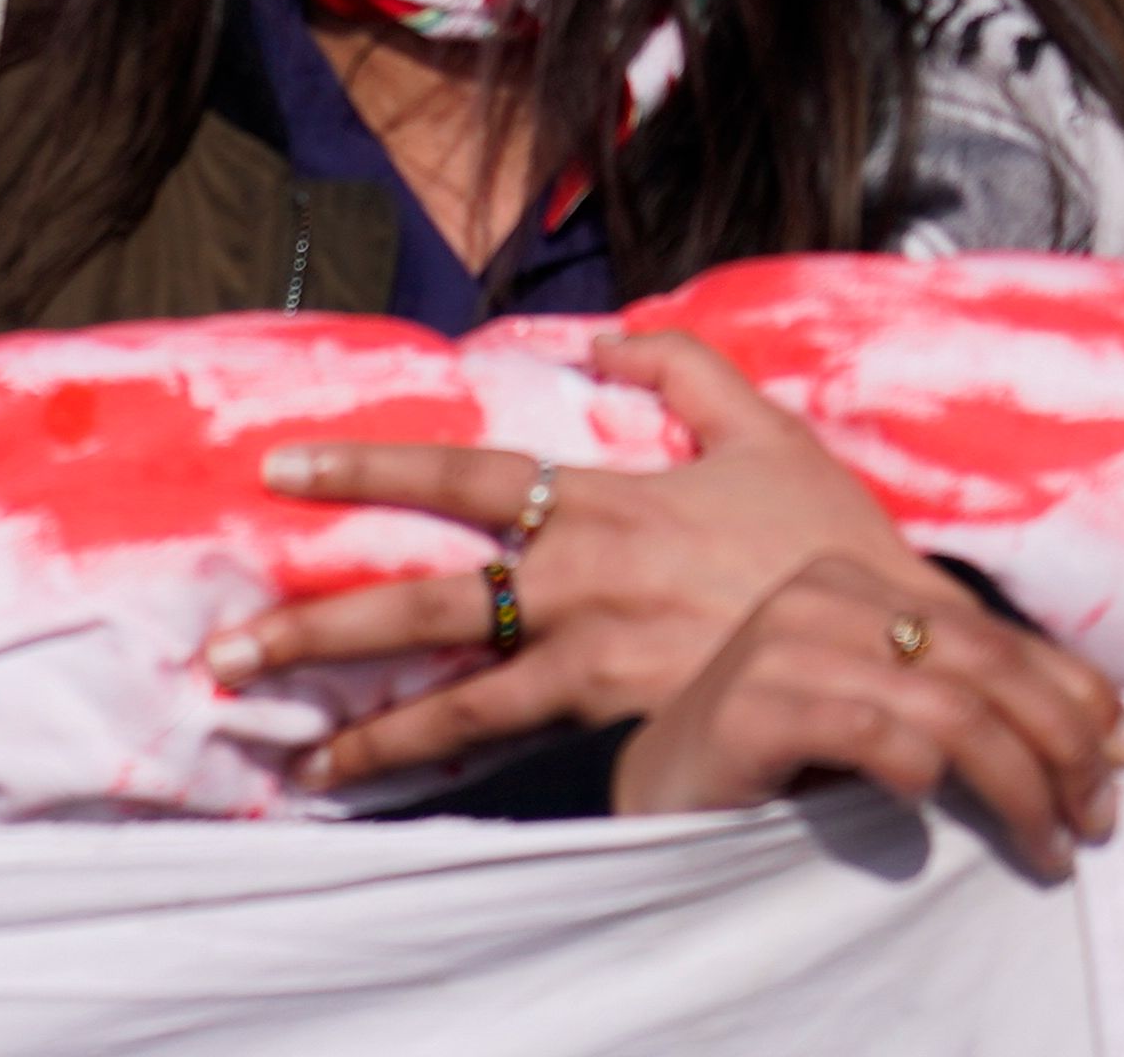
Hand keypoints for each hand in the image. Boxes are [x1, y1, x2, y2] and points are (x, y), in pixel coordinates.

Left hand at [214, 330, 912, 791]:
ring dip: (368, 726)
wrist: (894, 646)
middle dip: (320, 625)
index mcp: (600, 498)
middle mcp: (578, 578)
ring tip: (290, 755)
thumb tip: (602, 334)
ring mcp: (594, 657)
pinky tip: (396, 787)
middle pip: (425, 598)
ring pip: (457, 691)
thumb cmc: (828, 540)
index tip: (280, 470)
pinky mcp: (619, 720)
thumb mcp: (761, 428)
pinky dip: (450, 763)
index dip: (367, 466)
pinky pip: (515, 745)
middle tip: (229, 649)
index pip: (459, 472)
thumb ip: (679, 369)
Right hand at [608, 555, 1123, 872]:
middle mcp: (822, 594)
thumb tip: (1108, 728)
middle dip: (1061, 749)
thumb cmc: (787, 753)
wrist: (664, 788)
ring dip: (1016, 786)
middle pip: (984, 665)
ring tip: (1045, 845)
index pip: (995, 632)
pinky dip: (917, 771)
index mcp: (859, 579)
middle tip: (1096, 820)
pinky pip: (868, 732)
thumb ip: (964, 694)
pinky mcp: (748, 706)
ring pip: (945, 706)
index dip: (1077, 693)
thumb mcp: (884, 708)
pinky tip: (930, 811)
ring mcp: (781, 645)